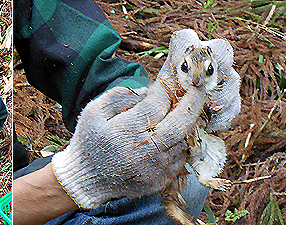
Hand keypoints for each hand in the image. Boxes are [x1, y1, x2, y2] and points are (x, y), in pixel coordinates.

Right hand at [51, 83, 206, 208]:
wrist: (87, 179)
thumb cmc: (90, 139)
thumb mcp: (95, 110)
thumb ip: (122, 95)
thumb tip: (151, 90)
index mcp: (124, 131)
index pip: (156, 105)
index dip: (166, 89)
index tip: (172, 75)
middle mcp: (143, 152)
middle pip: (180, 124)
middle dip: (193, 102)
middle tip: (199, 87)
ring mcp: (154, 170)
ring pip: (182, 140)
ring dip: (182, 124)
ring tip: (175, 113)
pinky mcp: (160, 181)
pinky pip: (178, 157)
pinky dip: (175, 143)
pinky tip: (164, 137)